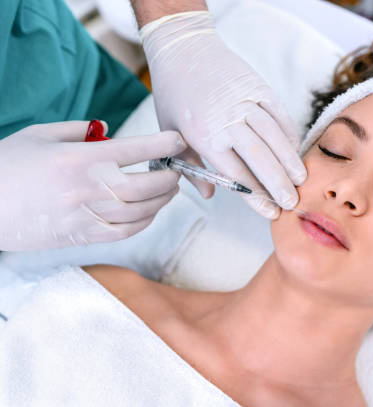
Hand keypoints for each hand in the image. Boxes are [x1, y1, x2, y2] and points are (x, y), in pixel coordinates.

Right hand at [0, 121, 186, 250]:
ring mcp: (85, 216)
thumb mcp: (40, 135)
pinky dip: (144, 222)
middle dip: (169, 178)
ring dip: (161, 201)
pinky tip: (150, 212)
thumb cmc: (7, 165)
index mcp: (78, 159)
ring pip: (140, 212)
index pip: (134, 150)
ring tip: (168, 190)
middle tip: (176, 170)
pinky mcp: (81, 237)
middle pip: (145, 186)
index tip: (179, 140)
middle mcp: (87, 189)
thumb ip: (78, 130)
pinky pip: (124, 232)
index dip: (163, 144)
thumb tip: (108, 129)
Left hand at [140, 11, 306, 218]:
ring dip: (290, 161)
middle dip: (278, 183)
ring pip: (274, 136)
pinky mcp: (258, 86)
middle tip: (292, 202)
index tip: (270, 212)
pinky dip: (289, 134)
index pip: (235, 173)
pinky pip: (279, 114)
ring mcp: (245, 101)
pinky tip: (295, 151)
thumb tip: (210, 196)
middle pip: (260, 158)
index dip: (255, 196)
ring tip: (301, 180)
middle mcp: (227, 119)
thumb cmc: (174, 94)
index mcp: (203, 135)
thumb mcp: (170, 133)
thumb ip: (189, 166)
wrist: (182, 46)